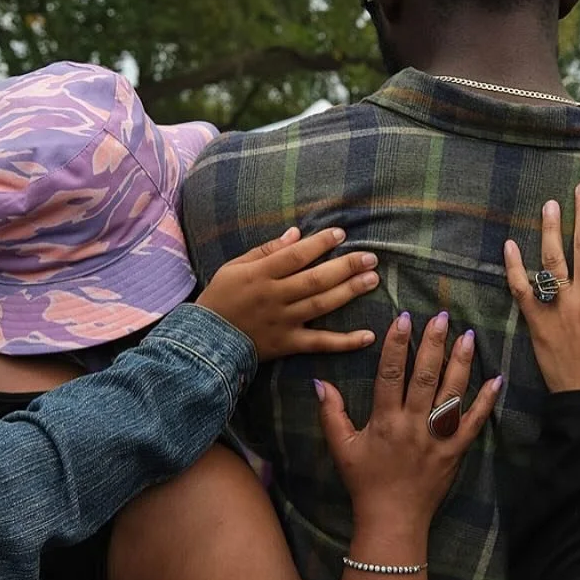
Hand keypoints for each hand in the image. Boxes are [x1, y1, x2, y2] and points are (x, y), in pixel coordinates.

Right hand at [196, 226, 379, 360]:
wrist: (206, 340)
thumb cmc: (221, 298)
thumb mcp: (234, 267)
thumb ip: (266, 250)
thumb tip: (296, 234)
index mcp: (260, 274)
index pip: (295, 256)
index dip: (320, 243)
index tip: (341, 234)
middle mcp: (274, 297)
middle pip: (315, 279)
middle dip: (345, 267)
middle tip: (371, 258)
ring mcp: (283, 322)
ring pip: (321, 305)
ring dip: (350, 293)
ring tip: (373, 280)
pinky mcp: (288, 345)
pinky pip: (320, 344)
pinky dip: (345, 342)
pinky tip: (368, 336)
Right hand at [316, 311, 501, 523]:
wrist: (393, 520)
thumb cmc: (365, 483)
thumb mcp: (341, 448)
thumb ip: (331, 414)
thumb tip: (319, 382)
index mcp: (384, 421)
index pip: (390, 374)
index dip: (396, 345)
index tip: (403, 319)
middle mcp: (412, 425)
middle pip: (424, 377)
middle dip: (433, 345)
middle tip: (441, 317)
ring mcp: (437, 438)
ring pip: (451, 394)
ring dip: (461, 364)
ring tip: (468, 336)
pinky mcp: (455, 452)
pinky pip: (474, 423)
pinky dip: (486, 402)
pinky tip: (497, 379)